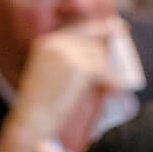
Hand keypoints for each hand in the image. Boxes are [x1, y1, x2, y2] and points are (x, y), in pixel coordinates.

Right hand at [0, 19, 135, 151]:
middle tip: (119, 70)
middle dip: (107, 57)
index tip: (121, 28)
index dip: (102, 28)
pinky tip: (116, 93)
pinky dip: (113, 83)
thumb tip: (100, 52)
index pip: (79, 30)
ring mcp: (67, 54)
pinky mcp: (80, 68)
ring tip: (109, 90)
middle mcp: (55, 43)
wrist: (32, 123)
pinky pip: (105, 72)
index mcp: (46, 44)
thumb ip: (68, 61)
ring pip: (100, 59)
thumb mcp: (50, 77)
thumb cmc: (40, 108)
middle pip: (93, 43)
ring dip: (108, 75)